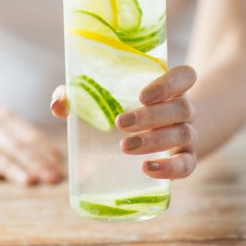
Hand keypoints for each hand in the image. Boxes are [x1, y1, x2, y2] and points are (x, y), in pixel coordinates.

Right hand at [0, 87, 64, 185]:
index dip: (46, 153)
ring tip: (29, 181)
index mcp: (4, 116)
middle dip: (35, 163)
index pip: (29, 136)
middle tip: (51, 179)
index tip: (60, 169)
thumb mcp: (0, 115)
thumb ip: (24, 134)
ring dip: (13, 168)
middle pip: (15, 146)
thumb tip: (54, 155)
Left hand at [51, 65, 197, 179]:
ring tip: (125, 146)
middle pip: (181, 108)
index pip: (186, 76)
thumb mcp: (106, 98)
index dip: (170, 83)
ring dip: (155, 141)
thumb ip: (79, 95)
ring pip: (183, 134)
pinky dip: (170, 168)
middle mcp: (183, 108)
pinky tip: (147, 168)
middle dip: (150, 117)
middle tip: (120, 123)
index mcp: (169, 87)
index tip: (143, 95)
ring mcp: (188, 135)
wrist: (158, 135)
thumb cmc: (125, 108)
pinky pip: (187, 165)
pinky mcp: (185, 159)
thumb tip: (58, 104)